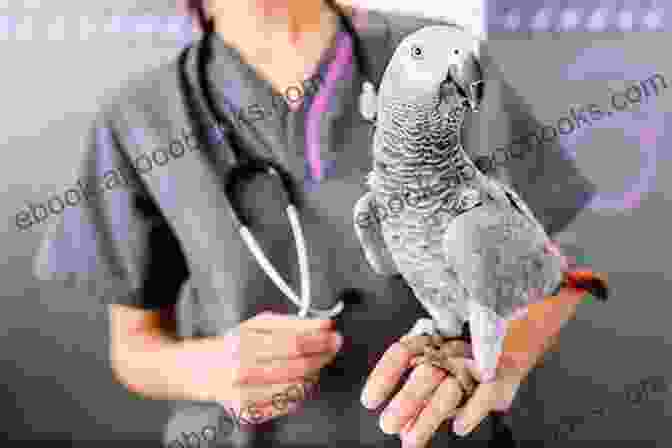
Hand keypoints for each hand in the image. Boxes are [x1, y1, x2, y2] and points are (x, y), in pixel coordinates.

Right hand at [196, 311, 342, 424]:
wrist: (208, 370)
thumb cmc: (238, 344)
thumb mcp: (261, 324)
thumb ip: (292, 323)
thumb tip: (323, 324)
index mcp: (245, 342)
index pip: (293, 341)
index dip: (319, 338)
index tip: (333, 334)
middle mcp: (242, 368)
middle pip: (297, 365)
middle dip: (322, 355)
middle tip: (333, 347)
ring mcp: (245, 393)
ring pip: (296, 387)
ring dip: (313, 374)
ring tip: (313, 364)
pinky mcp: (249, 411)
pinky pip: (287, 404)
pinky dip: (300, 393)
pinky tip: (299, 382)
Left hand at [361, 339, 524, 447]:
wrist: (514, 340)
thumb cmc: (469, 358)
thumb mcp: (441, 372)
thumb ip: (421, 399)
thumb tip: (400, 429)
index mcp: (433, 342)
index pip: (401, 353)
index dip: (383, 376)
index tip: (368, 402)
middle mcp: (451, 351)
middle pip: (424, 375)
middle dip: (405, 402)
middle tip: (386, 425)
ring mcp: (477, 363)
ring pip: (449, 390)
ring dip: (429, 417)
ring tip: (410, 441)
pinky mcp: (502, 378)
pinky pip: (485, 395)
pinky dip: (471, 412)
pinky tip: (458, 428)